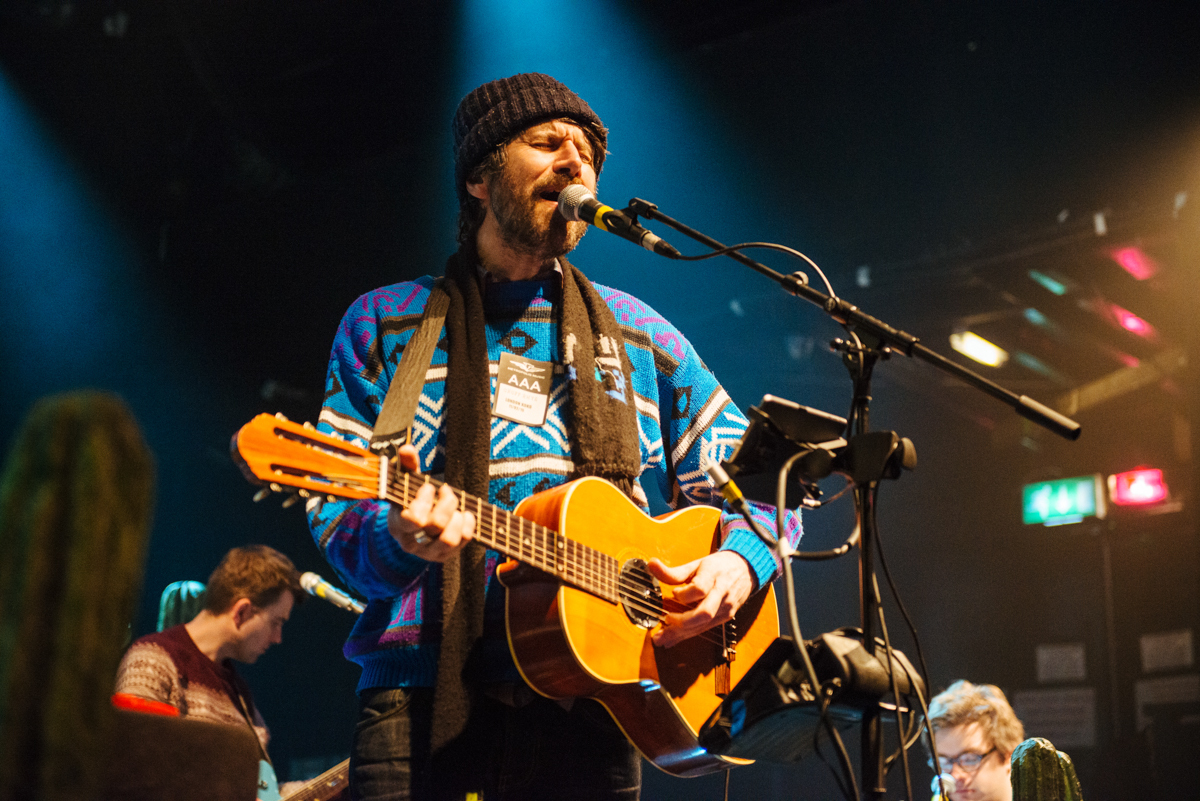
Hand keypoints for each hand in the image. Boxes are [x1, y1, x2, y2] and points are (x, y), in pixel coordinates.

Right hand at [386, 444, 474, 561]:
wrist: (410, 528)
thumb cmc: (409, 500)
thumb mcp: (406, 483)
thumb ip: (406, 465)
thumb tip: (407, 448)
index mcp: (399, 524)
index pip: (412, 519)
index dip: (425, 500)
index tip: (430, 487)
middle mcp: (412, 542)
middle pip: (435, 526)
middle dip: (447, 503)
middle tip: (447, 491)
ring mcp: (429, 552)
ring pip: (449, 540)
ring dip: (458, 518)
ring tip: (457, 506)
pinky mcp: (445, 556)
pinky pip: (462, 543)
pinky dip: (469, 525)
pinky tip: (466, 514)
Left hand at [646, 550, 753, 648]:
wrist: (745, 569)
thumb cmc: (718, 566)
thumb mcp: (696, 564)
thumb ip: (673, 571)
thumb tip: (651, 565)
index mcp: (713, 576)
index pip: (699, 588)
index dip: (683, 594)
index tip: (673, 593)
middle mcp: (721, 594)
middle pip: (703, 613)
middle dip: (682, 621)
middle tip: (664, 620)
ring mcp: (725, 608)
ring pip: (703, 625)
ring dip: (681, 633)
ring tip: (661, 637)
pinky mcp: (725, 618)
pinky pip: (705, 629)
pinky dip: (688, 635)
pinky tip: (673, 639)